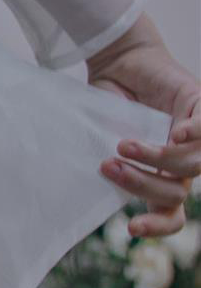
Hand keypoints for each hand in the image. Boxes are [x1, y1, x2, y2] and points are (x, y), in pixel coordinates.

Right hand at [86, 13, 200, 237]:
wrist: (118, 60)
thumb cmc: (107, 101)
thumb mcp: (102, 138)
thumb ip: (110, 162)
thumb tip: (96, 186)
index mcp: (160, 174)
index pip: (171, 212)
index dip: (158, 226)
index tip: (130, 227)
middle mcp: (182, 160)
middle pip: (177, 192)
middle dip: (141, 185)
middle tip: (107, 166)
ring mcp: (195, 135)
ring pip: (193, 167)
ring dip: (156, 159)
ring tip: (123, 144)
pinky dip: (193, 136)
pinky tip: (174, 133)